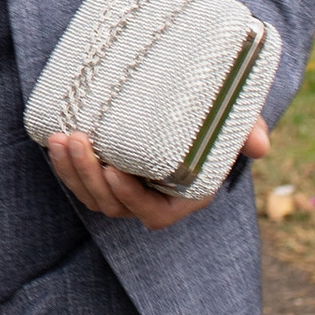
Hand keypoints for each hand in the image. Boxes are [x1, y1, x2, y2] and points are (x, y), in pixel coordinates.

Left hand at [46, 116, 267, 231]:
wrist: (188, 101)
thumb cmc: (215, 114)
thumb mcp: (235, 120)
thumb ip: (247, 130)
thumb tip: (260, 146)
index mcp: (184, 195)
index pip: (154, 213)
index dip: (131, 198)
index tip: (114, 170)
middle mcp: (152, 198)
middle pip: (114, 205)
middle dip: (90, 177)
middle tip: (78, 139)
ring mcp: (126, 189)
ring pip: (93, 197)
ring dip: (72, 172)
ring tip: (61, 138)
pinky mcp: (105, 174)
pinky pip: (81, 183)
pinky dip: (65, 167)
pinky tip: (53, 140)